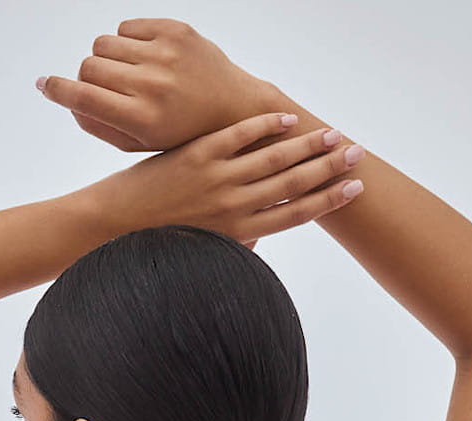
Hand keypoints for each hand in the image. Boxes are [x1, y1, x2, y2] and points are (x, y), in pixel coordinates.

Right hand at [36, 20, 275, 153]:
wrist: (233, 109)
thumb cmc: (181, 135)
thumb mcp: (141, 145)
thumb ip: (100, 125)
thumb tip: (67, 99)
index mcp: (143, 120)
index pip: (84, 96)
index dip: (56, 89)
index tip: (43, 84)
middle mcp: (153, 85)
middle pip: (89, 66)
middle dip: (86, 78)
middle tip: (103, 90)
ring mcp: (165, 54)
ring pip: (103, 43)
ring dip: (106, 59)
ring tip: (125, 76)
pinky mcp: (175, 30)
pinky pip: (126, 27)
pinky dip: (126, 42)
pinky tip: (144, 60)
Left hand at [85, 110, 363, 245]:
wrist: (112, 232)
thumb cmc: (155, 248)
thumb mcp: (201, 253)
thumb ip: (231, 245)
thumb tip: (254, 245)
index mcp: (237, 234)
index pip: (294, 215)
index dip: (327, 201)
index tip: (353, 190)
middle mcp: (232, 209)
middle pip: (294, 185)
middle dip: (329, 169)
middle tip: (359, 154)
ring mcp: (215, 182)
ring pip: (273, 160)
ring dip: (307, 145)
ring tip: (333, 134)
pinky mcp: (195, 158)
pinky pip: (237, 137)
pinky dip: (263, 125)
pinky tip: (285, 117)